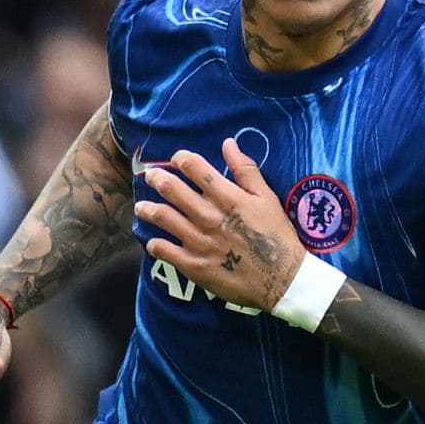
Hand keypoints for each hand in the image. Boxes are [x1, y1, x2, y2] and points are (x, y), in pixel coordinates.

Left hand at [133, 140, 300, 315]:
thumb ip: (246, 170)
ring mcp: (200, 242)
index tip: (178, 159)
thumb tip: (228, 143)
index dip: (182, 159)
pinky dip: (155, 244)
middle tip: (151, 177)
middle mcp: (210, 217)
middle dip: (157, 179)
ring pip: (163, 218)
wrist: (282, 280)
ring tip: (142, 207)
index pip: (195, 168)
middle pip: (172, 190)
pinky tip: (153, 241)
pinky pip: (165, 252)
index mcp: (228, 197)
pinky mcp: (195, 266)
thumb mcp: (267, 198)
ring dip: (148, 209)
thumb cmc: (277, 236)